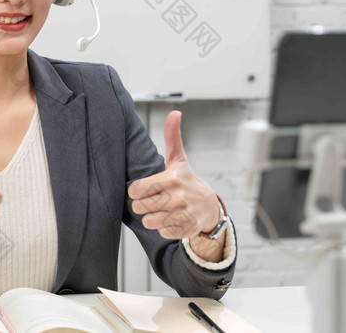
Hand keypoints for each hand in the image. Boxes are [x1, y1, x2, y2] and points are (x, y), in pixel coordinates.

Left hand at [127, 111, 219, 239]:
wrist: (210, 207)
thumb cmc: (187, 181)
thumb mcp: (179, 160)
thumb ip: (172, 137)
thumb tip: (175, 112)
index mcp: (171, 179)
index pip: (135, 190)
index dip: (136, 191)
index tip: (144, 189)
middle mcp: (177, 197)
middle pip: (140, 207)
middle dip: (143, 205)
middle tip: (154, 200)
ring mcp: (182, 214)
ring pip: (149, 222)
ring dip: (152, 217)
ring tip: (162, 210)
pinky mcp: (185, 229)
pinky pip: (161, 232)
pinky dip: (164, 228)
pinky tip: (172, 219)